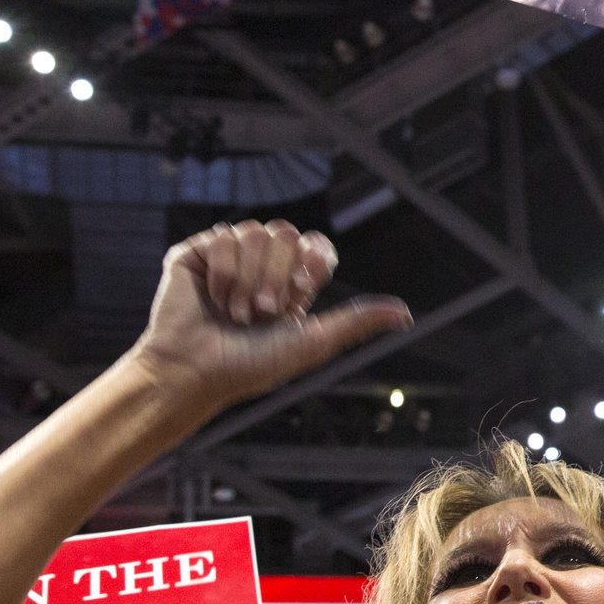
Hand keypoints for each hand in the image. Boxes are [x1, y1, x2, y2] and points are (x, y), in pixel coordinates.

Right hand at [125, 222, 409, 411]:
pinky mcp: (196, 253)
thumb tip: (406, 315)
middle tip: (260, 313)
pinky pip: (223, 236)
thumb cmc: (250, 366)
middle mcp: (260, 266)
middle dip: (277, 278)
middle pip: (287, 234)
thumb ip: (357, 322)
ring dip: (248, 281)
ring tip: (235, 313)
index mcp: (290, 283)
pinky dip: (223, 273)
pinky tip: (212, 299)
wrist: (196, 372)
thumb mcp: (312, 343)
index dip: (311, 262)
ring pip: (256, 232)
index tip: (301, 292)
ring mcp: (227, 257)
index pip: (315, 246)